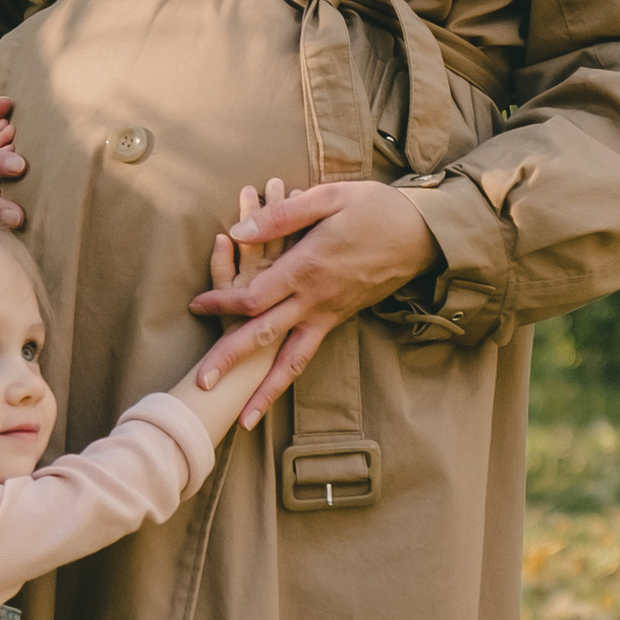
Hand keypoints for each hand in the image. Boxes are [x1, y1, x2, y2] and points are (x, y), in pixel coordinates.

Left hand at [191, 175, 435, 429]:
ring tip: (243, 420)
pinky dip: (287, 375)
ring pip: (292, 361)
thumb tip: (238, 231)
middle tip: (202, 386)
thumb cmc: (374, 210)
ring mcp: (329, 315)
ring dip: (265, 391)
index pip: (255, 297)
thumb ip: (282, 216)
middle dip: (232, 363)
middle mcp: (316, 301)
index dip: (222, 304)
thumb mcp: (329, 199)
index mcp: (308, 269)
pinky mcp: (338, 320)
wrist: (422, 235)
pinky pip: (308, 353)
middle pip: (265, 338)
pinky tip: (272, 391)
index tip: (197, 307)